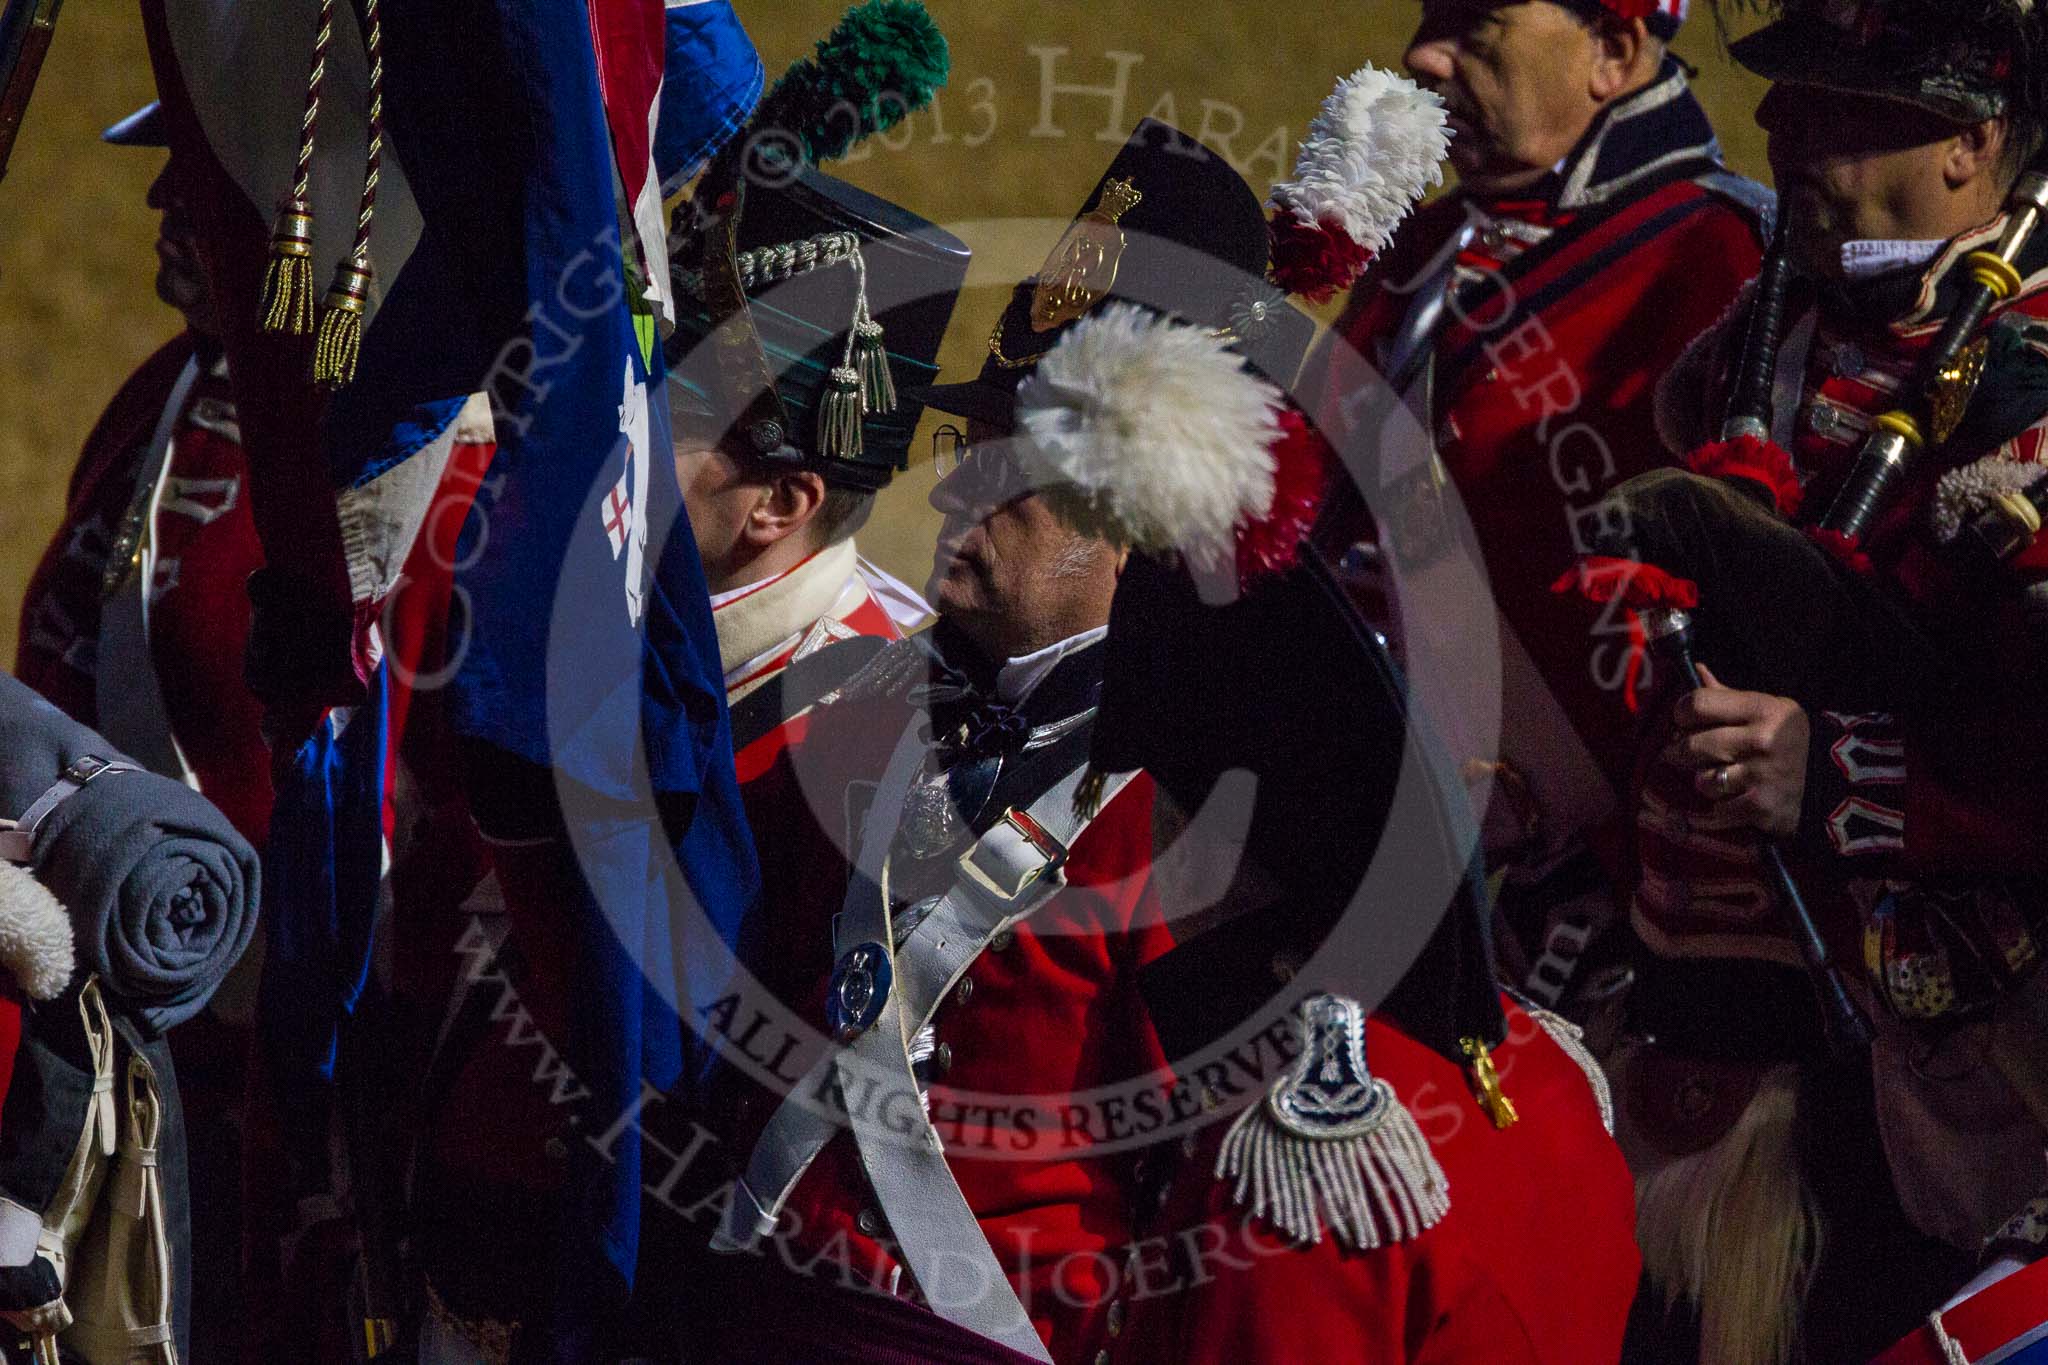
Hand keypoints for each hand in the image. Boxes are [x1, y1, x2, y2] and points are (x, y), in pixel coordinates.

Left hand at [1660, 664, 1809, 837]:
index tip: (1683, 721)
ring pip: (1702, 780)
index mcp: (1763, 709)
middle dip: (1682, 752)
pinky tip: (1738, 799)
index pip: (1698, 704)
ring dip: (1706, 782)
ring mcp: (1762, 774)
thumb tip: (1697, 669)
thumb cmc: (1785, 742)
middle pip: (1692, 745)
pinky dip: (1723, 807)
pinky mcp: (1761, 806)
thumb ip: (1728, 696)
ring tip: (1723, 778)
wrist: (1828, 784)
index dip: (1681, 713)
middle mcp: (1763, 739)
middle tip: (1685, 754)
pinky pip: (1718, 808)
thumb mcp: (1766, 710)